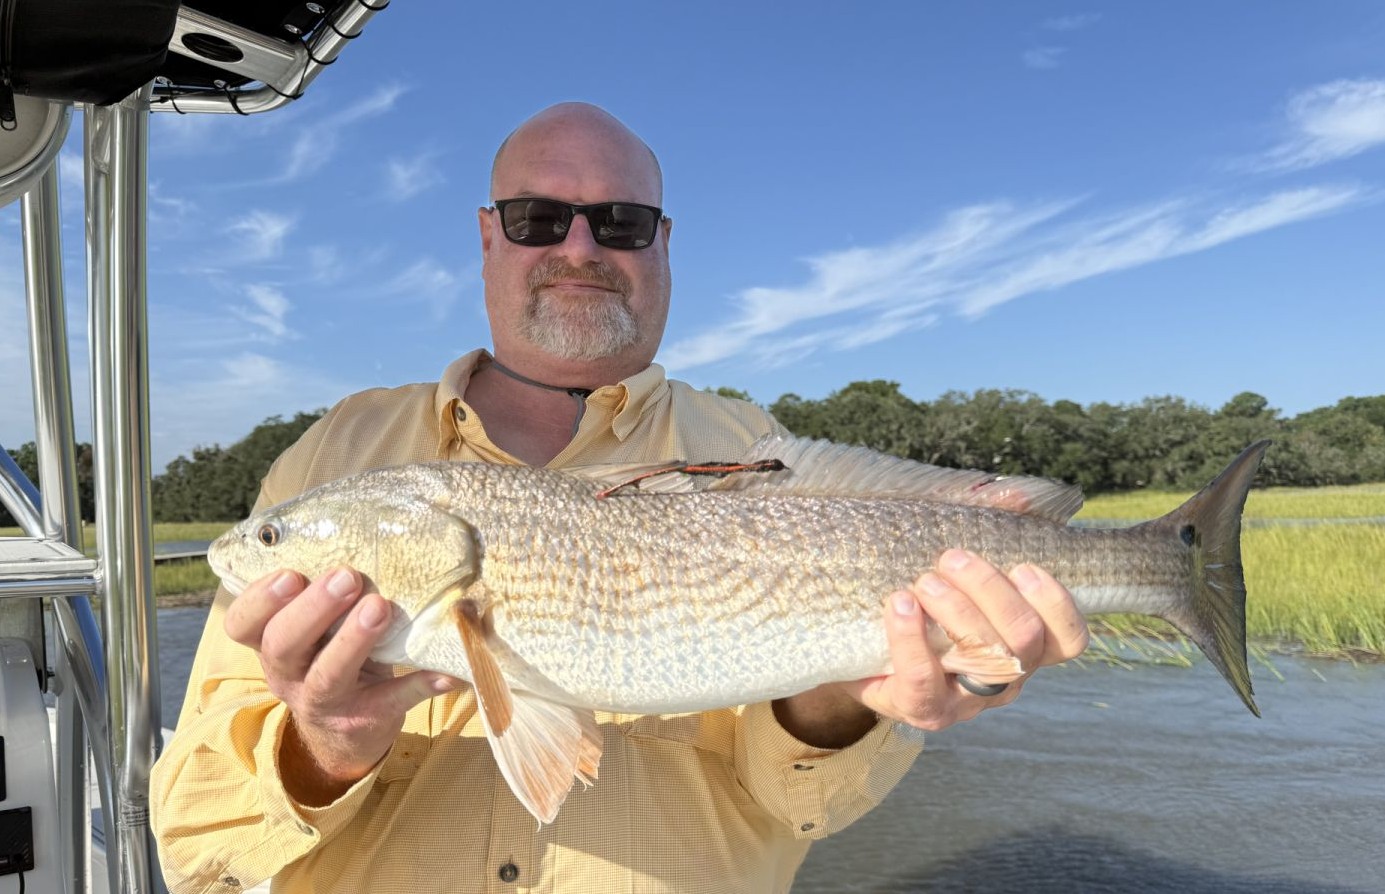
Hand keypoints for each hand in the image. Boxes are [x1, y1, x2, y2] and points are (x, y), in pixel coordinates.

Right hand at [223, 567, 460, 803]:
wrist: (346, 732)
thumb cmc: (331, 655)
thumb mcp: (315, 631)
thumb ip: (321, 596)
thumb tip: (359, 531)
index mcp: (272, 645)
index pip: (243, 625)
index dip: (259, 600)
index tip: (289, 574)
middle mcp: (289, 674)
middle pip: (283, 644)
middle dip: (312, 609)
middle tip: (346, 577)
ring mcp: (324, 701)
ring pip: (328, 675)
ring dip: (354, 640)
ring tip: (380, 607)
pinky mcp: (365, 719)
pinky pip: (391, 702)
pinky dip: (419, 685)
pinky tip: (444, 671)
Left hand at [838, 548, 1089, 731]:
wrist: (857, 651)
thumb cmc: (919, 605)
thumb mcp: (955, 567)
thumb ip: (987, 529)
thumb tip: (1016, 497)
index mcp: (1023, 647)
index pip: (1069, 639)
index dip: (1056, 604)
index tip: (1022, 566)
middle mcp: (1004, 680)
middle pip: (1024, 641)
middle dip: (991, 592)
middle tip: (952, 558)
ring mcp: (966, 702)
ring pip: (983, 661)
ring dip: (957, 612)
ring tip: (925, 580)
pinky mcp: (922, 711)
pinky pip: (923, 682)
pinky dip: (911, 638)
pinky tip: (899, 604)